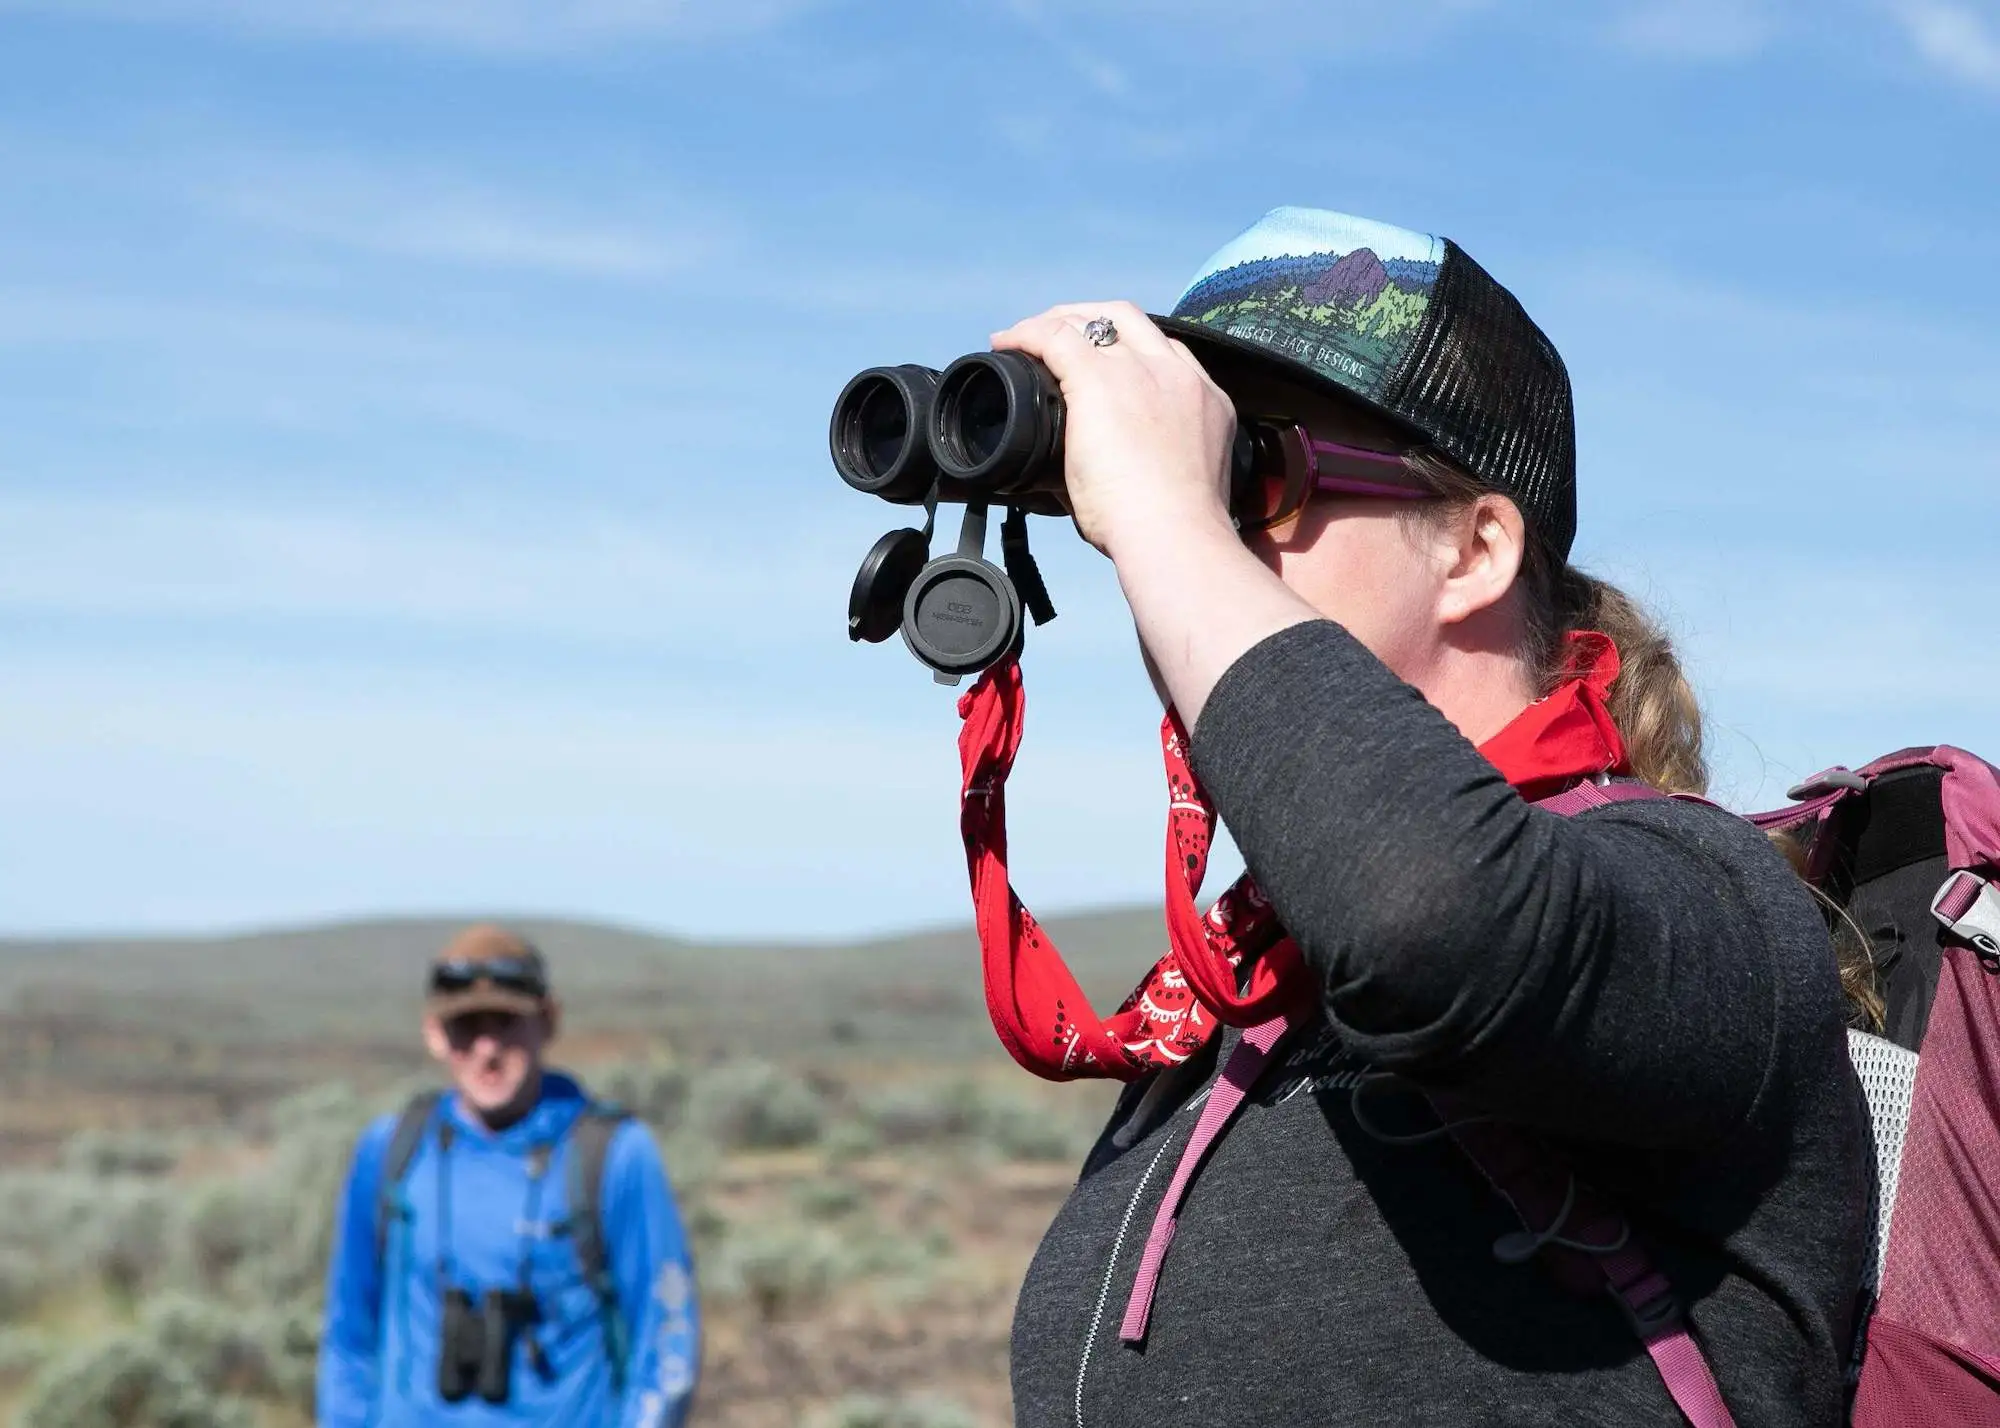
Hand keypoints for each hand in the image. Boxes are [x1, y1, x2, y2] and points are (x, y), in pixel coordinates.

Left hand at [990, 301, 1237, 557]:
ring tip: (1029, 334)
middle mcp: (1176, 375)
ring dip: (1059, 321)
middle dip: (1092, 318)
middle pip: (1130, 320)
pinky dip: (1027, 334)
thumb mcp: (1170, 482)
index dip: (1127, 349)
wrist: (1175, 534)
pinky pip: (1055, 337)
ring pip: (1095, 319)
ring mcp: (1140, 371)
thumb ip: (1143, 464)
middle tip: (1059, 335)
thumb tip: (1090, 480)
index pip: (1165, 351)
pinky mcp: (1099, 380)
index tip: (1100, 363)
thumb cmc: (1172, 529)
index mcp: (1203, 400)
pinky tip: (1007, 342)